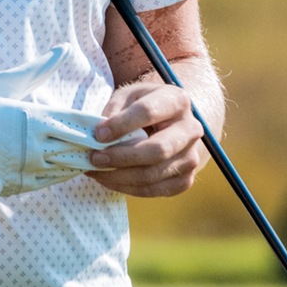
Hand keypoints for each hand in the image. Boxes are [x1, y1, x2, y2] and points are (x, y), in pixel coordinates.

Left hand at [87, 80, 207, 197]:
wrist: (171, 124)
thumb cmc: (145, 106)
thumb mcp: (129, 96)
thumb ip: (114, 110)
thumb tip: (99, 136)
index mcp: (177, 101)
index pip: (148, 112)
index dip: (121, 124)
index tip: (98, 134)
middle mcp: (191, 130)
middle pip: (157, 150)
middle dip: (121, 157)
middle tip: (94, 158)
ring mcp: (191, 158)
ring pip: (153, 175)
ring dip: (118, 176)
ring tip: (95, 171)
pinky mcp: (185, 180)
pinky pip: (153, 190)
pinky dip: (126, 187)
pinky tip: (109, 179)